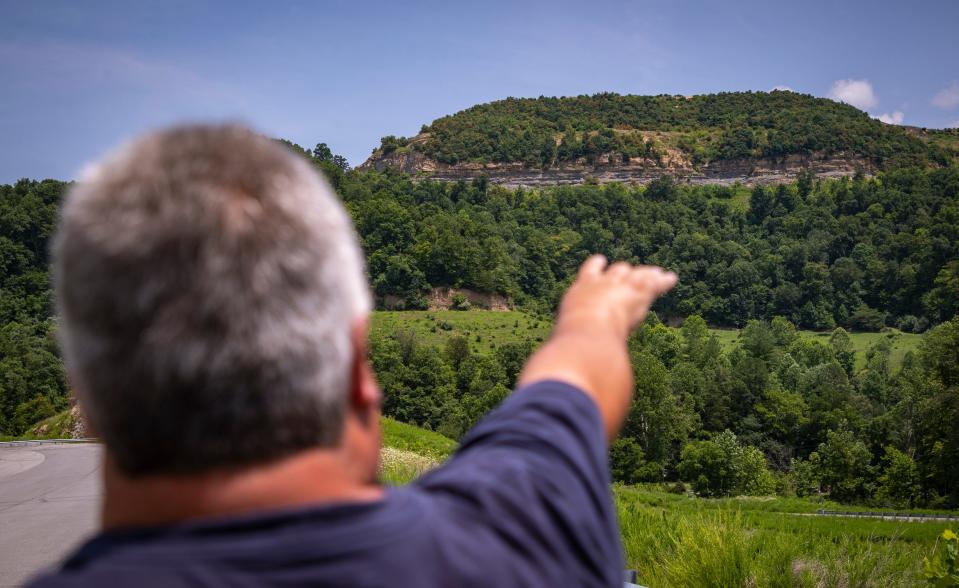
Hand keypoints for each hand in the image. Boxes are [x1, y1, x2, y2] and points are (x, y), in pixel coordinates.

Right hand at [556, 255, 677, 339]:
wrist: (585, 335)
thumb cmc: (570, 342)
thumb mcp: (563, 338)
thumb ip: (564, 343)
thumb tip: (551, 367)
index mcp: (580, 291)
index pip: (589, 272)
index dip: (596, 267)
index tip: (600, 261)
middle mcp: (601, 283)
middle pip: (617, 270)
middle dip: (625, 272)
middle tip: (632, 273)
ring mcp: (620, 285)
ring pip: (637, 274)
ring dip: (647, 275)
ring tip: (657, 274)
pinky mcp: (637, 292)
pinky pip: (653, 283)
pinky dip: (664, 282)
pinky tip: (672, 279)